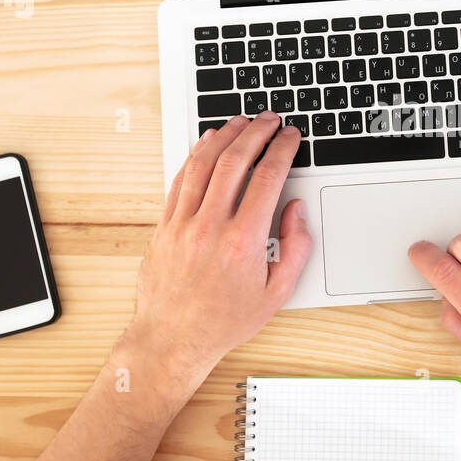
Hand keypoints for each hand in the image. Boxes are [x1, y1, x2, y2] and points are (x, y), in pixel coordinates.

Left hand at [120, 113, 311, 401]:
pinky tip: (206, 144)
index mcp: (243, 242)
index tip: (290, 137)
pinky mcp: (164, 226)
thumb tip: (296, 212)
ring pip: (203, 164)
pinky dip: (195, 156)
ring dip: (224, 136)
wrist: (173, 340)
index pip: (267, 178)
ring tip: (240, 122)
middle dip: (256, 132)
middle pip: (235, 161)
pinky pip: (180, 180)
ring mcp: (183, 224)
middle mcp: (210, 227)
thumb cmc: (223, 322)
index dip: (282, 149)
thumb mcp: (276, 294)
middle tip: (269, 120)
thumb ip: (295, 249)